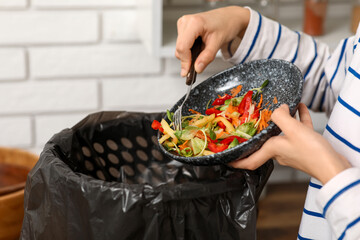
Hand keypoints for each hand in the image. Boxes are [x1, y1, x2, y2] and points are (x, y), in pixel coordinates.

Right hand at [175, 6, 249, 76]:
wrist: (229, 17)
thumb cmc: (225, 24)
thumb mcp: (218, 42)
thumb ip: (207, 57)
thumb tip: (197, 68)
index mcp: (194, 23)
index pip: (183, 47)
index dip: (185, 61)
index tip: (187, 72)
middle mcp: (186, 21)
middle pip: (180, 48)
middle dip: (187, 59)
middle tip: (199, 64)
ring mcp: (183, 23)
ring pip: (179, 47)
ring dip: (188, 54)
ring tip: (202, 51)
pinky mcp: (183, 27)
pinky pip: (181, 44)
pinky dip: (188, 50)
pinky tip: (198, 47)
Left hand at [229, 103, 350, 183]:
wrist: (334, 166)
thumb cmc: (312, 153)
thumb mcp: (292, 130)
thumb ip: (281, 116)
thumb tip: (278, 108)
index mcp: (272, 150)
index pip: (249, 161)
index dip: (237, 161)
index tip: (227, 160)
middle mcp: (280, 152)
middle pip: (264, 142)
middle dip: (259, 132)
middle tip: (253, 121)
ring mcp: (292, 150)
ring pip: (282, 133)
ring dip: (281, 121)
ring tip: (283, 107)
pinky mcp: (305, 147)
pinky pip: (297, 131)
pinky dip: (297, 120)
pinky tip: (300, 108)